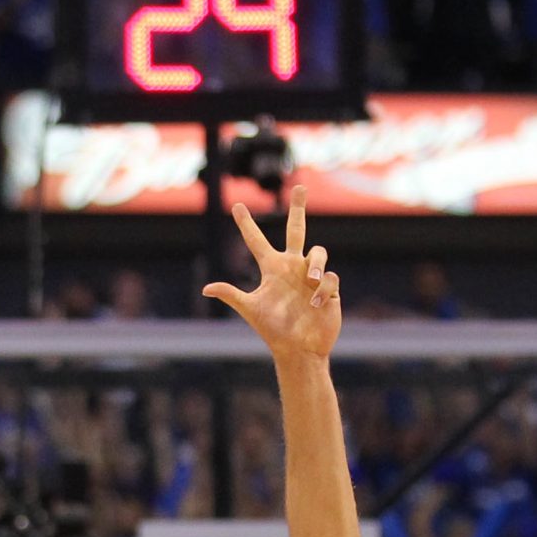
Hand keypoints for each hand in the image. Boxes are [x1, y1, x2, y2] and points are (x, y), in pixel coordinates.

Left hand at [202, 192, 341, 363]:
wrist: (299, 349)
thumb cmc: (273, 331)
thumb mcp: (251, 309)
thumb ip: (231, 295)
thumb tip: (206, 289)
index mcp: (272, 269)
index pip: (256, 241)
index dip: (246, 225)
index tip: (236, 206)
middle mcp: (292, 267)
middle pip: (297, 229)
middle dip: (299, 208)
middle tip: (301, 187)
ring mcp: (312, 276)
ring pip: (319, 252)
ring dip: (316, 266)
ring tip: (311, 283)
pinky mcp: (330, 288)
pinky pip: (330, 278)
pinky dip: (323, 289)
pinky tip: (316, 304)